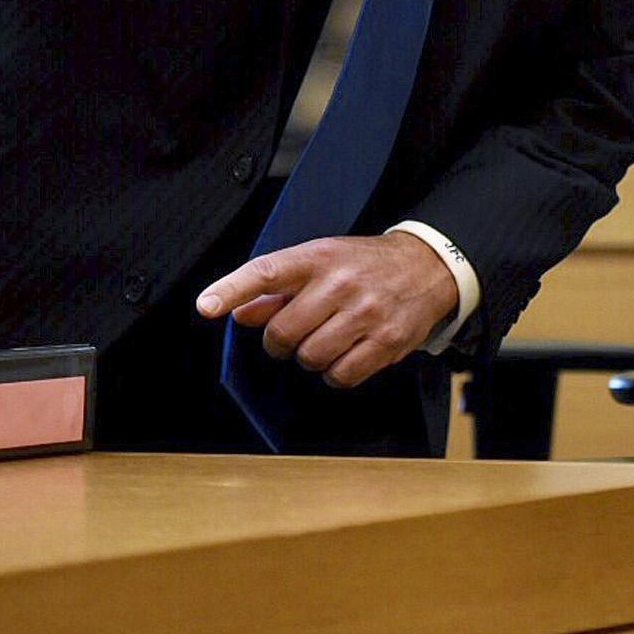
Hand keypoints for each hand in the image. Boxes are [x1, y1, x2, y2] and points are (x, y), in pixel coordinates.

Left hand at [196, 232, 458, 387]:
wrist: (428, 266)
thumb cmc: (366, 265)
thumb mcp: (323, 261)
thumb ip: (279, 288)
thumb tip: (240, 313)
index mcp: (320, 257)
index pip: (267, 271)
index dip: (232, 289)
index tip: (205, 306)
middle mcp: (342, 283)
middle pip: (283, 333)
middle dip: (281, 342)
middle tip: (296, 333)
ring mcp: (367, 313)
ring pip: (310, 358)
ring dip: (310, 358)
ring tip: (328, 340)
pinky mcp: (387, 341)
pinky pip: (340, 376)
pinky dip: (335, 374)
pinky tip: (346, 355)